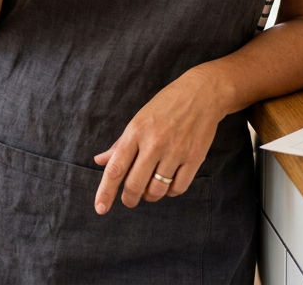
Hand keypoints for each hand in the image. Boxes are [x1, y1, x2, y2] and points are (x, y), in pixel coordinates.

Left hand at [92, 67, 225, 214]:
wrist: (202, 93)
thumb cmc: (166, 105)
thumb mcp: (139, 119)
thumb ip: (120, 144)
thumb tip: (100, 161)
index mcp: (136, 131)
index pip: (116, 168)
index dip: (106, 191)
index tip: (100, 208)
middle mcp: (154, 143)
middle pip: (135, 185)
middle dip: (129, 199)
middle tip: (129, 199)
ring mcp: (176, 151)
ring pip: (157, 190)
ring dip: (150, 196)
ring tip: (149, 189)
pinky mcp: (194, 158)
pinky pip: (178, 188)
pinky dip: (170, 191)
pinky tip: (168, 182)